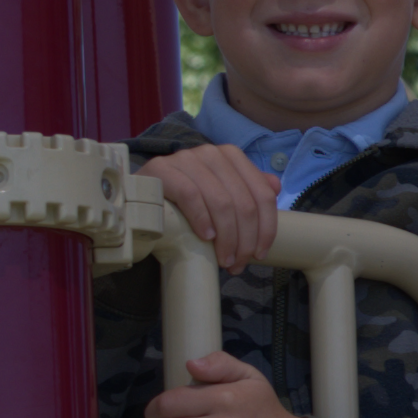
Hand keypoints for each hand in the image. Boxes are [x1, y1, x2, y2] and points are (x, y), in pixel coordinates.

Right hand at [143, 142, 282, 273]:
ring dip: (226, 238)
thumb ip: (248, 189)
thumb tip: (275, 186)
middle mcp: (212, 154)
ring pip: (221, 202)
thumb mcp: (220, 194)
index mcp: (232, 157)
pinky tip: (205, 237)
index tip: (260, 253)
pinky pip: (190, 195)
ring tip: (224, 260)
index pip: (262, 194)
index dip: (266, 228)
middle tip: (238, 264)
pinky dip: (202, 219)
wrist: (142, 195)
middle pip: (243, 202)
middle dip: (244, 239)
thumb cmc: (185, 200)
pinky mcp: (163, 169)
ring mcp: (186, 159)